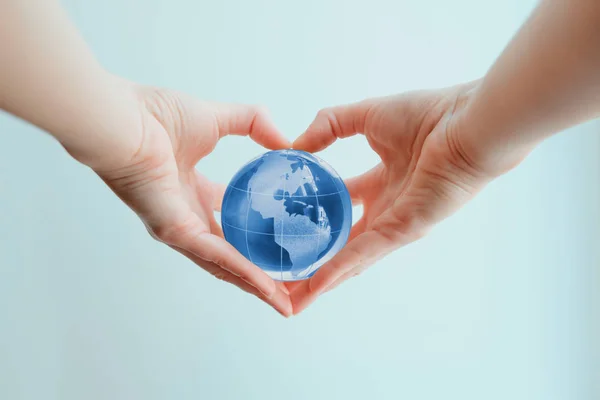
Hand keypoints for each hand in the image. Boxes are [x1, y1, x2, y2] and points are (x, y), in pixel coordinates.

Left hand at [67, 79, 293, 316]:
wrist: (123, 119)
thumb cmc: (155, 115)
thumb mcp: (218, 118)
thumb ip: (253, 123)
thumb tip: (286, 140)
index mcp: (193, 193)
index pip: (229, 223)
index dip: (254, 236)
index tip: (279, 244)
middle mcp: (186, 217)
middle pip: (229, 254)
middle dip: (259, 272)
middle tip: (289, 287)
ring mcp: (180, 230)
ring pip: (225, 265)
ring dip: (256, 285)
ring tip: (285, 301)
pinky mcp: (175, 232)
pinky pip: (216, 256)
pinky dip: (244, 272)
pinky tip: (268, 287)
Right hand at [288, 81, 525, 312]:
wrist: (466, 122)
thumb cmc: (429, 116)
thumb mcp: (365, 115)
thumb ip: (329, 125)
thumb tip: (295, 144)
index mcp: (381, 184)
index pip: (341, 209)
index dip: (314, 220)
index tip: (287, 228)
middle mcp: (387, 209)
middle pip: (343, 243)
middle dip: (315, 262)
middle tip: (284, 279)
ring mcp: (395, 224)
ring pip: (351, 258)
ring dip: (322, 279)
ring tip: (292, 297)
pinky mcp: (404, 230)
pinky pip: (365, 251)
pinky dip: (340, 268)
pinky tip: (315, 284)